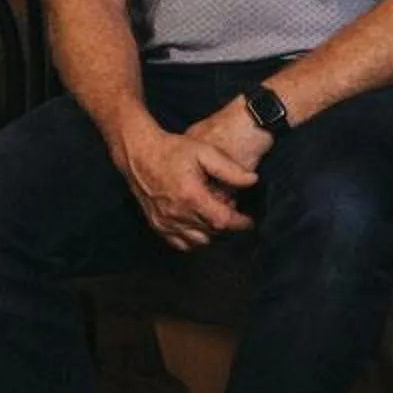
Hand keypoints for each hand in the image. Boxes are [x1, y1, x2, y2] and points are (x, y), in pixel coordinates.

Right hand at [114, 116, 258, 249]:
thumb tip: (253, 181)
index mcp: (192, 197)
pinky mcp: (156, 224)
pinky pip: (180, 243)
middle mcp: (177, 214)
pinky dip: (192, 238)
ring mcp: (165, 221)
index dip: (240, 223)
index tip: (249, 221)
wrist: (139, 152)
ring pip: (197, 240)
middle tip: (229, 208)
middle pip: (212, 231)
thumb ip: (230, 169)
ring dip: (210, 232)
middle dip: (225, 224)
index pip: (223, 221)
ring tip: (213, 215)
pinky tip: (198, 225)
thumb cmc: (173, 150)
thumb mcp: (205, 152)